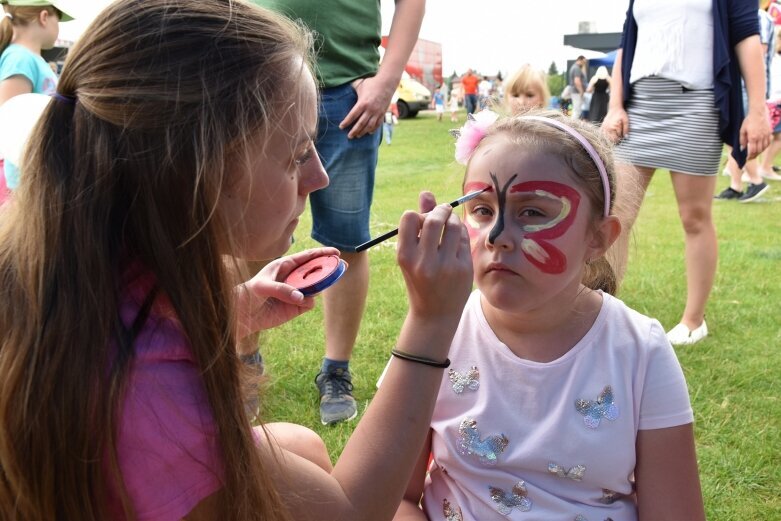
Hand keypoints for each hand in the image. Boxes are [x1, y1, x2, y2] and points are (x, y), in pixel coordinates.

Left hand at [234, 247, 339, 337]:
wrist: (243, 315)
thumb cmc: (249, 294)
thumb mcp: (261, 287)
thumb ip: (281, 290)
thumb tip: (301, 297)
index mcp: (285, 266)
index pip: (307, 257)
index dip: (321, 253)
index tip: (335, 252)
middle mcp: (293, 278)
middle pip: (315, 271)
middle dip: (328, 268)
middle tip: (341, 266)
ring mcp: (296, 293)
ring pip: (315, 288)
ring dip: (320, 286)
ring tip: (321, 285)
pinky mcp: (296, 307)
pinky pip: (309, 303)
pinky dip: (308, 302)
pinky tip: (301, 302)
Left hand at [340, 76, 396, 138]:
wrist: (387, 82)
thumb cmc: (372, 83)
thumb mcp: (360, 84)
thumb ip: (352, 88)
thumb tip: (343, 88)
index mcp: (363, 103)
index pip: (353, 115)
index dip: (346, 122)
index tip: (341, 127)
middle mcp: (370, 109)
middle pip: (360, 123)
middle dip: (354, 131)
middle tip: (349, 136)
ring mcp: (377, 112)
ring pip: (369, 126)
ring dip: (363, 132)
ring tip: (357, 136)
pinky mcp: (383, 113)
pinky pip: (378, 124)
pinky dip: (373, 129)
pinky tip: (369, 132)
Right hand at [396, 191, 472, 322]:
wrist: (435, 314)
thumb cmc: (421, 280)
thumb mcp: (412, 255)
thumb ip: (418, 224)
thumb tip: (426, 192)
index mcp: (405, 256)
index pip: (409, 218)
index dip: (417, 214)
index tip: (422, 220)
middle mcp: (423, 261)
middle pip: (433, 219)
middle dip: (440, 210)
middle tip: (443, 212)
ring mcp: (445, 266)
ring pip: (453, 226)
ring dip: (453, 219)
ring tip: (450, 225)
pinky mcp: (463, 268)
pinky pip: (465, 238)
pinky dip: (461, 233)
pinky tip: (457, 241)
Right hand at [601, 106, 628, 143]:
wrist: (614, 108)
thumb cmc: (621, 114)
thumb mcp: (626, 120)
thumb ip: (626, 129)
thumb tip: (626, 137)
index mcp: (614, 127)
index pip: (617, 137)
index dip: (620, 138)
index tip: (622, 136)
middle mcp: (608, 128)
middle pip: (611, 139)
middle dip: (616, 138)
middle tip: (619, 136)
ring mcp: (604, 128)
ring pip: (607, 138)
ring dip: (611, 138)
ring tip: (615, 134)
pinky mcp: (602, 127)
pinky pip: (604, 134)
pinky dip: (607, 135)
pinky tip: (610, 133)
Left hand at [740, 108, 771, 158]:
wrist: (758, 113)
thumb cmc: (748, 121)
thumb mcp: (742, 130)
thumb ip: (742, 140)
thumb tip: (742, 148)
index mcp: (753, 137)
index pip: (752, 151)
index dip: (749, 156)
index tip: (746, 158)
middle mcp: (760, 137)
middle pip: (759, 151)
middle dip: (754, 156)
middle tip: (750, 158)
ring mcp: (766, 135)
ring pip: (764, 147)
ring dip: (759, 152)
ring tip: (755, 153)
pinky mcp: (769, 133)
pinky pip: (768, 142)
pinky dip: (765, 147)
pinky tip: (761, 147)